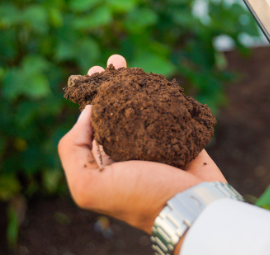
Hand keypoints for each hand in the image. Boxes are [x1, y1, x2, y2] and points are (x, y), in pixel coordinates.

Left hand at [58, 54, 225, 239]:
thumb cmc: (142, 197)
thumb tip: (87, 112)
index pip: (94, 122)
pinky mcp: (182, 134)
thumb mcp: (89, 186)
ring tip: (126, 63)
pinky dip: (164, 93)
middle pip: (117, 108)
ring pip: (144, 104)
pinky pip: (170, 108)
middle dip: (111, 84)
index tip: (92, 73)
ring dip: (136, 82)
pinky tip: (158, 79)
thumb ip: (75, 149)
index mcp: (106, 160)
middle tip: (112, 62)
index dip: (91, 96)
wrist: (194, 206)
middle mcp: (130, 148)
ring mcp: (157, 140)